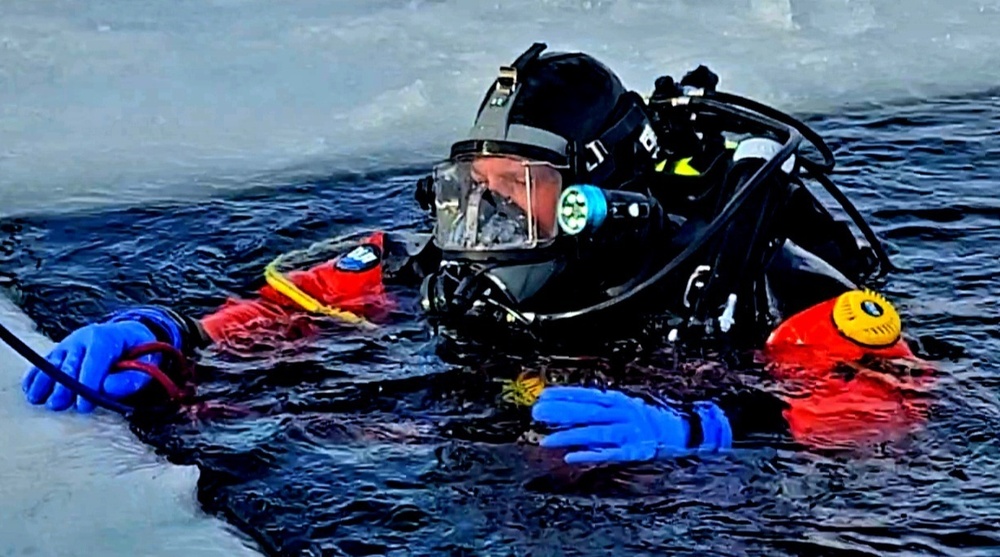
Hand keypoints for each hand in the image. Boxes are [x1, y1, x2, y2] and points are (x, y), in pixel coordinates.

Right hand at [22, 321, 156, 411]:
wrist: (128, 335)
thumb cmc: (139, 352)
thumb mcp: (148, 362)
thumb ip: (133, 377)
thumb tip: (106, 389)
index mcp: (106, 338)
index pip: (94, 360)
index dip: (88, 383)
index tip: (84, 405)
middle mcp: (83, 338)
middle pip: (70, 364)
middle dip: (64, 386)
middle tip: (59, 405)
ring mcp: (68, 344)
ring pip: (52, 363)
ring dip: (44, 382)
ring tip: (38, 399)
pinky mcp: (59, 352)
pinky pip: (44, 362)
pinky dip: (35, 376)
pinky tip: (30, 390)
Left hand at [532, 386, 730, 463]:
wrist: (685, 434)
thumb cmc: (650, 422)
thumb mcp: (626, 408)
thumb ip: (602, 409)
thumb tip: (570, 409)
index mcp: (619, 400)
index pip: (587, 395)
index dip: (565, 395)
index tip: (543, 396)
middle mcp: (623, 413)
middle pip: (588, 412)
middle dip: (561, 413)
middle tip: (537, 414)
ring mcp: (629, 432)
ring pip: (595, 432)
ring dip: (570, 436)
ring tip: (546, 440)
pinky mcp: (635, 451)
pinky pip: (609, 453)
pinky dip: (590, 455)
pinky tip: (572, 457)